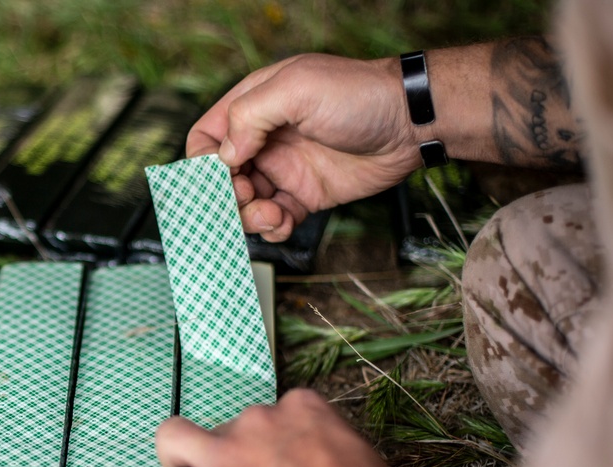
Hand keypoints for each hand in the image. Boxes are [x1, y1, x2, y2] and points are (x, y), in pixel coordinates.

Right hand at [187, 54, 420, 240]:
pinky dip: (273, 229)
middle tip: (246, 199)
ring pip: (245, 205)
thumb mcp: (297, 89)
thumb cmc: (359, 95)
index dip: (202, 164)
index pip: (207, 138)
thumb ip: (251, 115)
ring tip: (271, 214)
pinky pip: (274, 220)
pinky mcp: (304, 195)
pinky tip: (285, 222)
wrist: (410, 125)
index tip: (218, 180)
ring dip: (250, 217)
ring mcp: (284, 169)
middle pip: (221, 179)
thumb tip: (225, 155)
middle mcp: (265, 139)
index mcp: (255, 106)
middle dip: (226, 197)